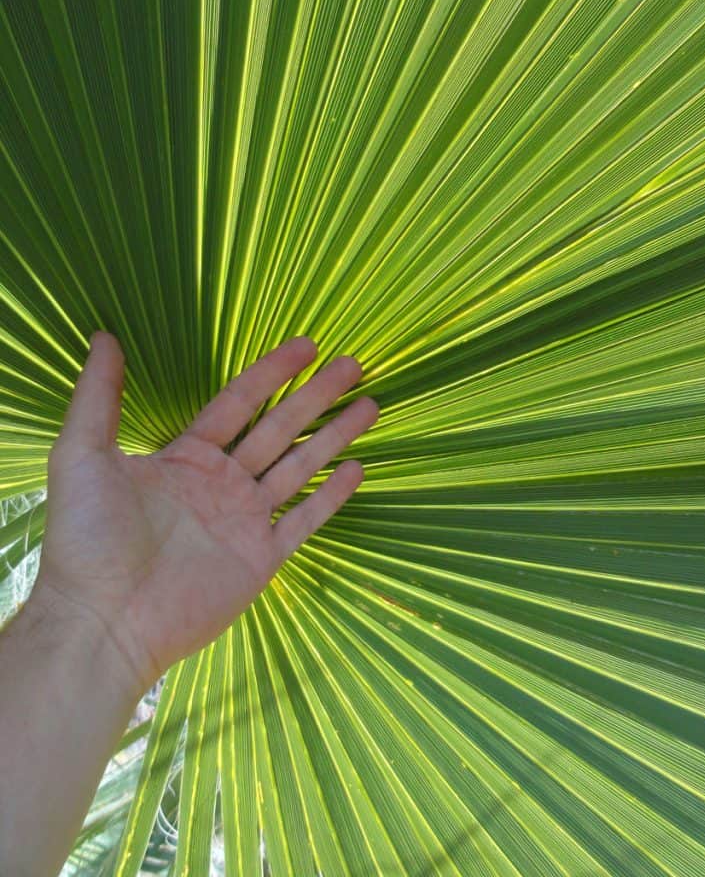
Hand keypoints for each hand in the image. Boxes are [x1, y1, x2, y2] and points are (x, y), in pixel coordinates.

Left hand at [35, 332, 377, 695]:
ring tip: (370, 406)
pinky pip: (303, 521)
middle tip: (353, 365)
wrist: (103, 622)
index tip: (307, 346)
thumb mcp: (81, 455)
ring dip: (333, 436)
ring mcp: (244, 522)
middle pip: (279, 429)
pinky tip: (356, 469)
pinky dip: (330, 496)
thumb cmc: (87, 539)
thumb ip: (98, 396)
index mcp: (186, 458)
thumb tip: (103, 336)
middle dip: (316, 397)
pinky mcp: (260, 560)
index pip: (240, 403)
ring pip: (299, 468)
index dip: (273, 372)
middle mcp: (221, 484)